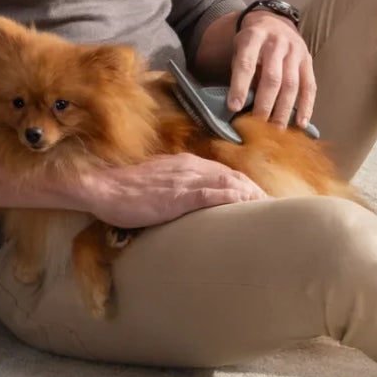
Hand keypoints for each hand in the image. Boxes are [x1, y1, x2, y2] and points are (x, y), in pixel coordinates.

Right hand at [75, 153, 266, 227]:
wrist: (103, 188)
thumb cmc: (125, 192)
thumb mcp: (157, 184)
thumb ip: (177, 189)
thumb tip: (190, 206)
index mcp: (187, 164)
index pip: (225, 174)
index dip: (245, 188)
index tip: (259, 202)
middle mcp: (192, 167)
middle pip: (234, 178)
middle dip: (256, 193)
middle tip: (273, 210)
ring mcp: (187, 179)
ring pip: (231, 184)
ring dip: (252, 197)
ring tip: (269, 212)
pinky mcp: (181, 194)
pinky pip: (216, 194)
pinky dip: (236, 199)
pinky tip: (249, 207)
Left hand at [227, 11, 314, 128]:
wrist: (275, 22)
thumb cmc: (252, 42)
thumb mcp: (239, 48)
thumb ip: (240, 71)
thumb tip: (238, 106)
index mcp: (254, 37)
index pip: (246, 64)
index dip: (239, 86)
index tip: (233, 107)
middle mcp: (276, 43)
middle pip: (272, 78)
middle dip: (264, 105)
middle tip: (257, 127)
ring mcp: (295, 51)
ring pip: (291, 85)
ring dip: (284, 111)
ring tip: (276, 130)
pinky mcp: (308, 60)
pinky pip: (309, 86)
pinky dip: (306, 106)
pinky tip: (300, 123)